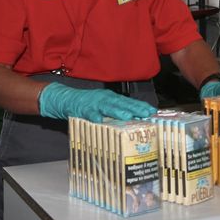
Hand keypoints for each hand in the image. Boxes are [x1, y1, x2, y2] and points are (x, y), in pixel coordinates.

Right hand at [38, 82, 156, 122]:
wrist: (66, 99)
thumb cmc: (87, 105)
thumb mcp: (104, 106)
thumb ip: (116, 111)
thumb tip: (132, 119)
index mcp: (112, 98)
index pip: (129, 102)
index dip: (140, 106)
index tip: (152, 111)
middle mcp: (105, 98)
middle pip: (122, 103)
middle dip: (135, 108)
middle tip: (146, 113)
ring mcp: (94, 103)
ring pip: (108, 107)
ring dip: (118, 111)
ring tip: (128, 116)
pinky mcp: (83, 109)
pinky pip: (90, 114)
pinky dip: (95, 117)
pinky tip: (100, 121)